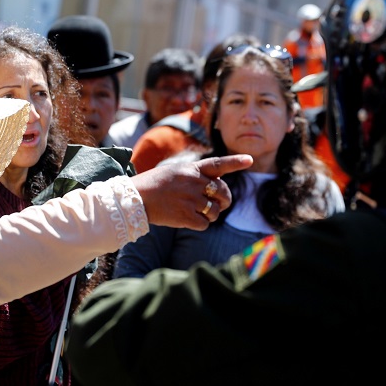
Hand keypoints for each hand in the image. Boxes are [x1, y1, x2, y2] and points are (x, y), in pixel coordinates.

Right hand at [131, 155, 252, 229]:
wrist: (135, 198)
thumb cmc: (154, 184)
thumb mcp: (176, 171)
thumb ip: (196, 175)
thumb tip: (216, 187)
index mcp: (192, 169)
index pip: (218, 164)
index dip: (236, 162)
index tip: (250, 160)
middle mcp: (194, 182)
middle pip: (224, 192)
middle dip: (224, 200)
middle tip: (218, 204)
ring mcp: (191, 200)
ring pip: (216, 211)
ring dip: (210, 215)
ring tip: (196, 212)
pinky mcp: (186, 216)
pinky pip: (205, 224)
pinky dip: (200, 224)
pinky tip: (188, 220)